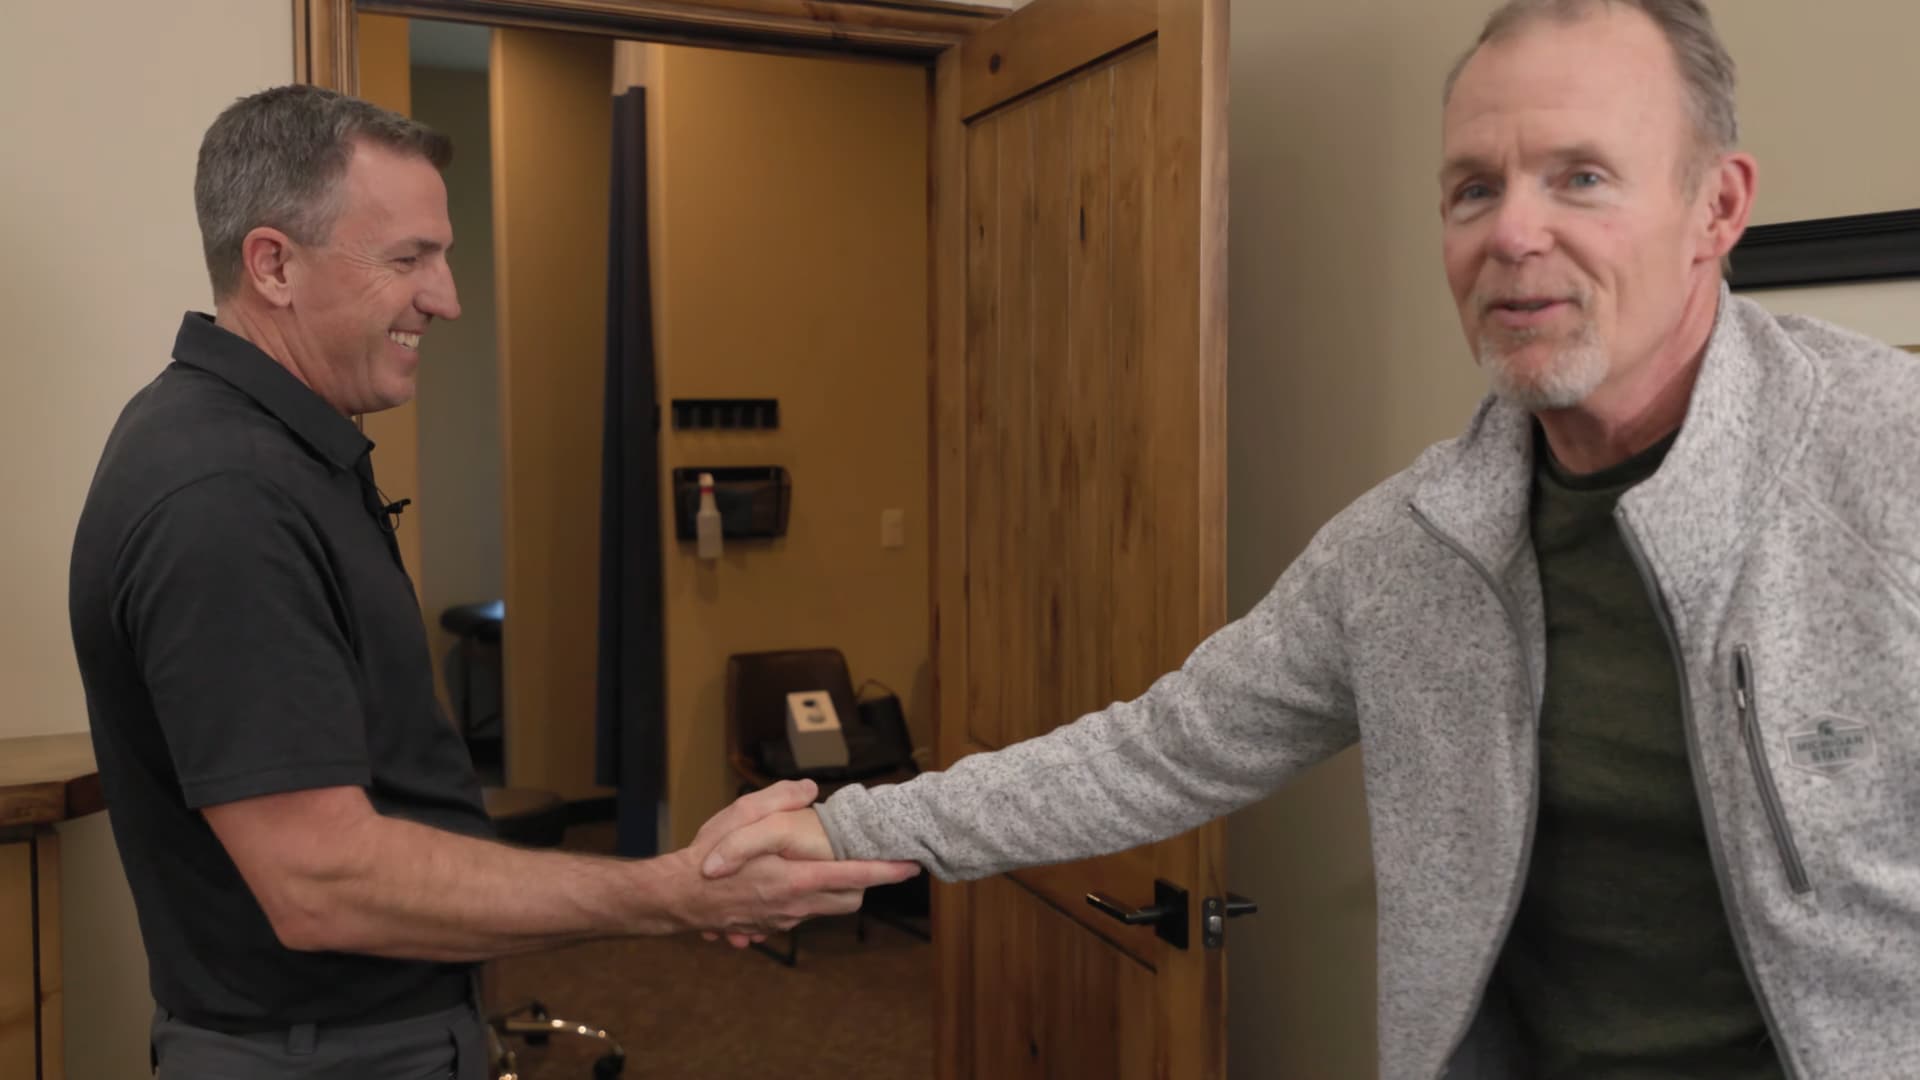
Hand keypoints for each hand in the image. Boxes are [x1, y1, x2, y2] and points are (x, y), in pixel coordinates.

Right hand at [674, 782, 918, 946]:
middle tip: (872, 863)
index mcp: (795, 879)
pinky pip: (799, 916)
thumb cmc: (708, 858)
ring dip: (833, 891)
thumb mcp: (738, 817)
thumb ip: (777, 799)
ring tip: (823, 866)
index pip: (854, 876)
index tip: (910, 866)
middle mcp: (794, 906)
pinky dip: (804, 900)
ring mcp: (782, 921)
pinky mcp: (768, 928)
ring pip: (825, 910)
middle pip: (849, 900)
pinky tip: (784, 882)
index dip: (885, 871)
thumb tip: (810, 789)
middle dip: (866, 883)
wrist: (677, 898)